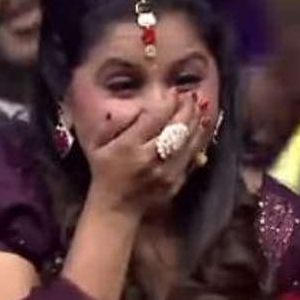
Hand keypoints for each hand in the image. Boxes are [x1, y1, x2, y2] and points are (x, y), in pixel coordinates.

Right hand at [82, 88, 212, 216]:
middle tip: (190, 95)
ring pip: (188, 141)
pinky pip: (191, 158)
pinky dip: (199, 141)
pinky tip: (203, 127)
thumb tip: (140, 107)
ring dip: (197, 121)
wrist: (116, 207)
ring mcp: (165, 172)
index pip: (154, 117)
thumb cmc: (104, 171)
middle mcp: (149, 158)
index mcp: (128, 146)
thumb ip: (113, 123)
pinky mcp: (175, 182)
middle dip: (186, 108)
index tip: (173, 92)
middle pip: (175, 127)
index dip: (168, 102)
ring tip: (201, 105)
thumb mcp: (97, 144)